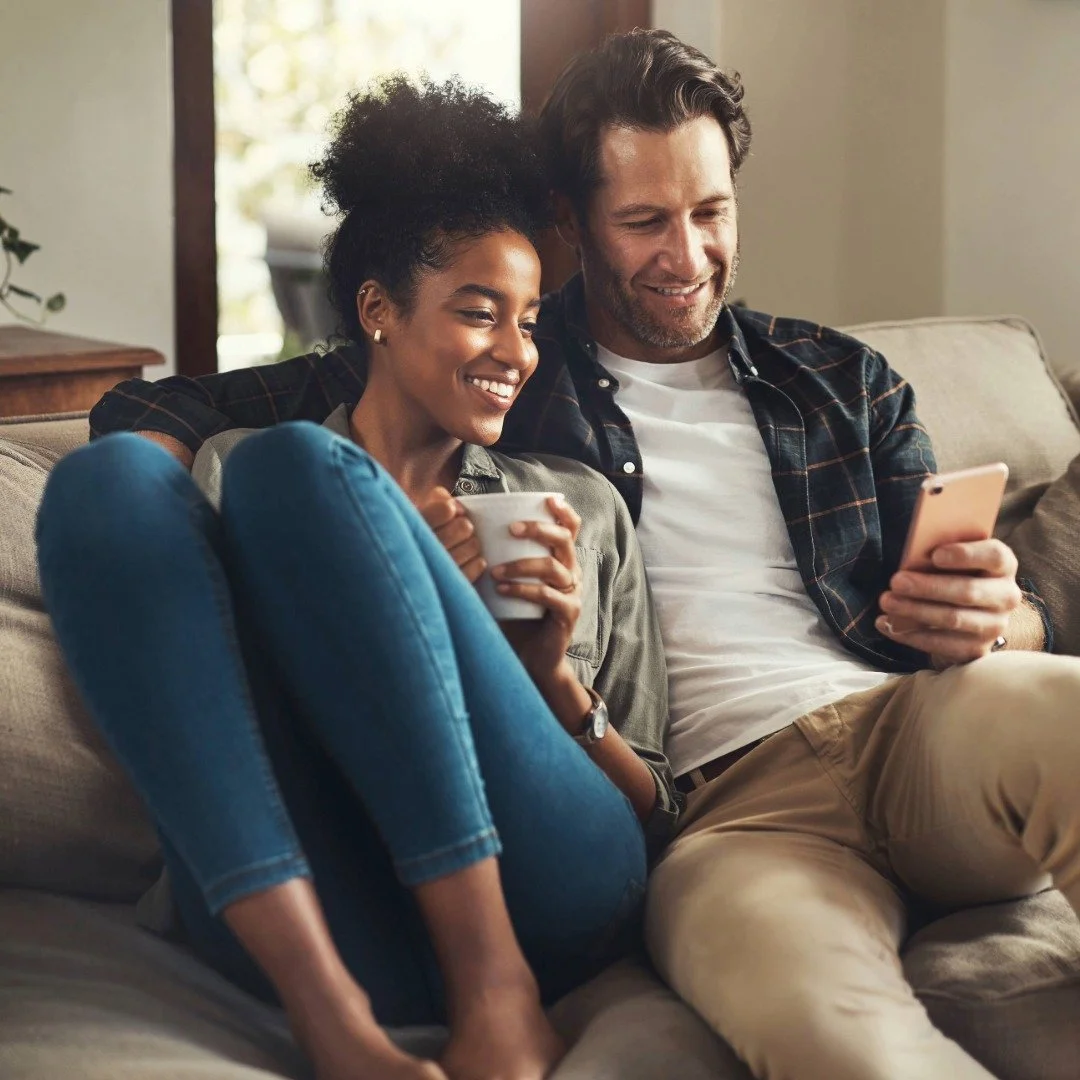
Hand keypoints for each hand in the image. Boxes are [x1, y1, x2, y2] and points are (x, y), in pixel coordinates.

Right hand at [418, 487, 485, 583]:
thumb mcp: (418, 513)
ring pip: (473, 546)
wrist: (400, 576)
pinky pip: (476, 567)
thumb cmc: (415, 538)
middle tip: (456, 531)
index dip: (451, 508)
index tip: (449, 511)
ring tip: (459, 547)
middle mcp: (424, 550)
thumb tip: (454, 504)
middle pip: (464, 527)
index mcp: (413, 527)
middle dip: (463, 526)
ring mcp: (438, 571)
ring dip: (470, 544)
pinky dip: (476, 562)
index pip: (446, 510)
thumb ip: (436, 500)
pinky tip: (466, 560)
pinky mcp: (450, 587)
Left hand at [492, 495, 582, 683]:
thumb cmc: (514, 615)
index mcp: (561, 560)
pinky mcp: (568, 614)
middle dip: (538, 529)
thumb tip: (463, 527)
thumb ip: (495, 557)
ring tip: (495, 570)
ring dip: (521, 564)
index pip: (571, 528)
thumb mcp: (506, 580)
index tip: (547, 500)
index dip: (563, 511)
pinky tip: (502, 589)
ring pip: (553, 567)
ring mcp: (572, 593)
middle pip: (564, 539)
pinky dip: (523, 590)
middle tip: (510, 529)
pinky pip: (547, 596)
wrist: (530, 658)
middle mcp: (571, 572)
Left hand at [876, 539, 1021, 666]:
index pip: (994, 556)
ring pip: (953, 619)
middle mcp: (1006, 596)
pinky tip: (886, 624)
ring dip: (914, 611)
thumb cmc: (953, 573)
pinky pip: (942, 645)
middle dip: (928, 587)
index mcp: (1002, 565)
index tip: (936, 555)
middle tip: (896, 581)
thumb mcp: (951, 558)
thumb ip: (938, 552)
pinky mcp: (976, 649)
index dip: (966, 555)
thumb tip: (912, 557)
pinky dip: (909, 634)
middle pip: (968, 591)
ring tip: (886, 601)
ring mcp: (994, 625)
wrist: (968, 611)